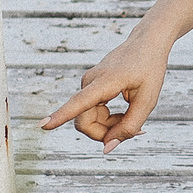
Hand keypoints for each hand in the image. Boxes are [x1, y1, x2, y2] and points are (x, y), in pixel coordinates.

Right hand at [41, 37, 168, 151]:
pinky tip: (125, 113)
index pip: (78, 103)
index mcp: (104, 82)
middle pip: (84, 122)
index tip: (43, 125)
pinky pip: (93, 113)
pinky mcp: (90, 88)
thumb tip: (107, 148)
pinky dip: (109, 119)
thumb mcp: (147, 101)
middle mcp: (89, 82)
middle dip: (105, 133)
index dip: (60, 117)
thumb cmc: (149, 70)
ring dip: (109, 126)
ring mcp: (87, 84)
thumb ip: (130, 126)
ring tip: (132, 115)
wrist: (147, 43)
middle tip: (133, 129)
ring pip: (89, 120)